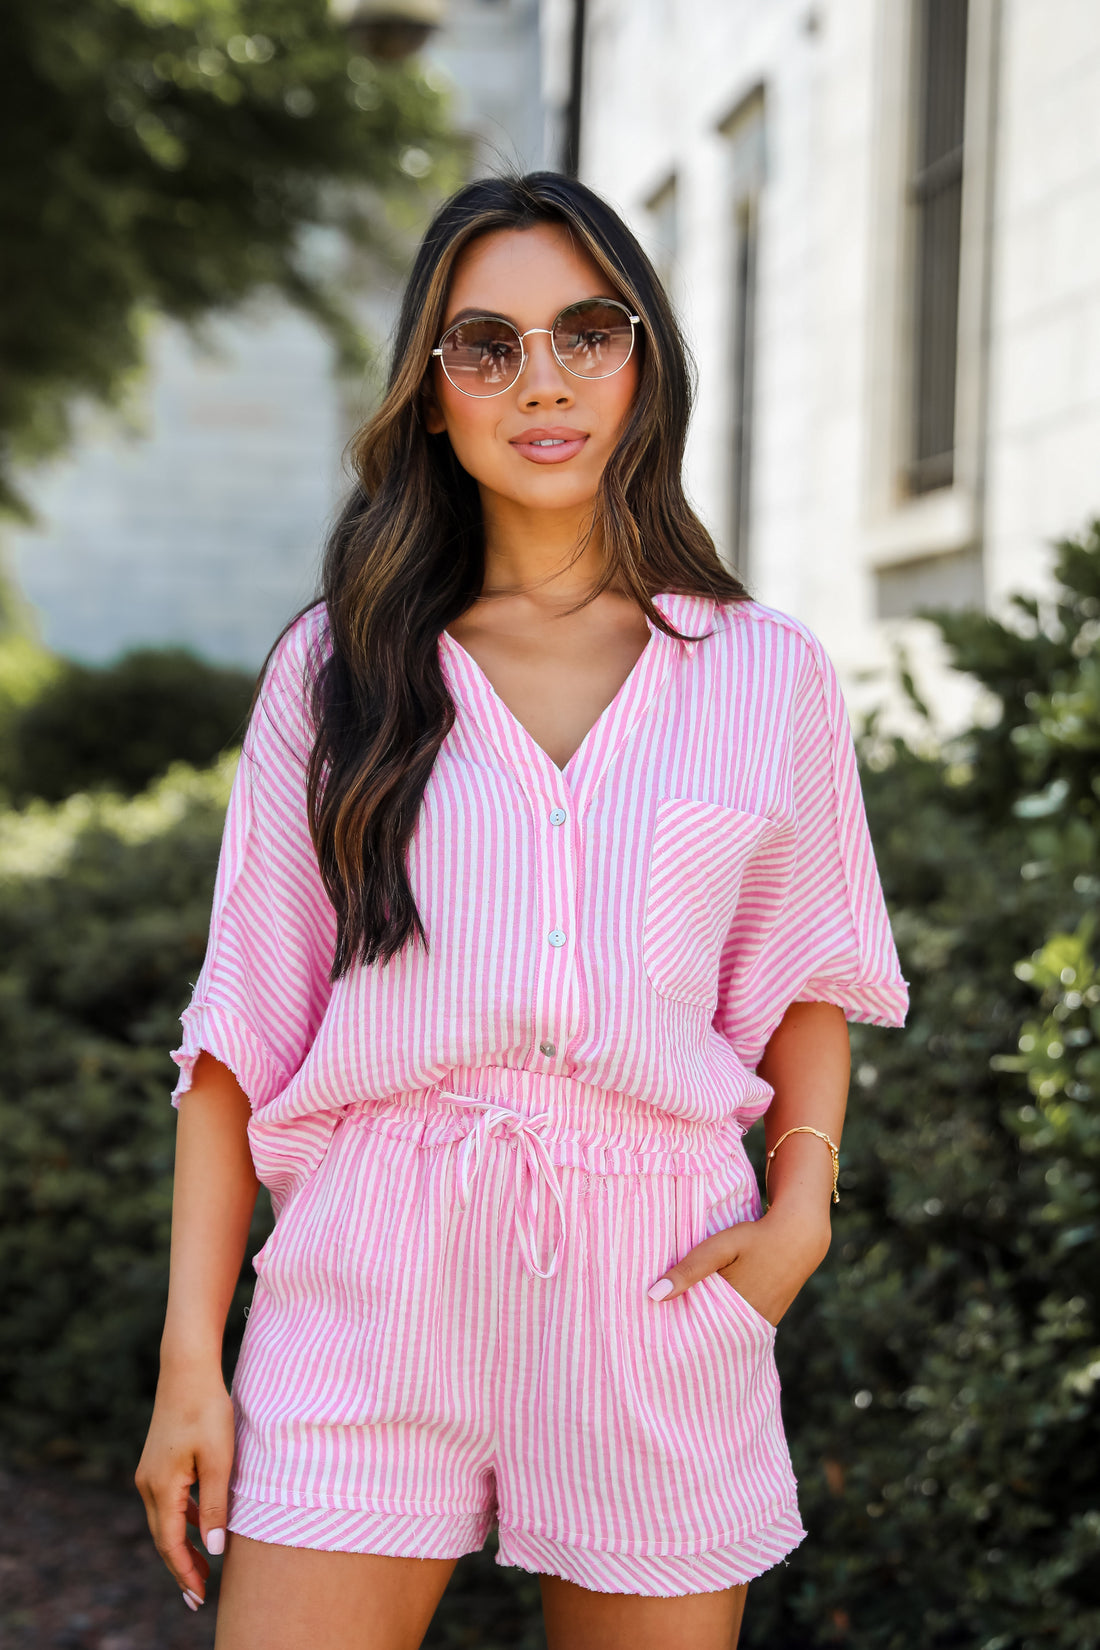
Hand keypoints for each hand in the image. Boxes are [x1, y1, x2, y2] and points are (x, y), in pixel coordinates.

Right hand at [134, 1365, 234, 1608]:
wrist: (186, 1370)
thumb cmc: (207, 1411)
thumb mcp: (218, 1460)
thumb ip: (215, 1507)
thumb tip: (214, 1551)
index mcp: (161, 1488)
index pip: (171, 1544)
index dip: (185, 1572)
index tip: (199, 1598)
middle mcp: (147, 1485)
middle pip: (163, 1538)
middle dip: (181, 1568)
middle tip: (198, 1597)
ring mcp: (149, 1473)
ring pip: (164, 1521)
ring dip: (181, 1546)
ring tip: (200, 1570)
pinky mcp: (156, 1462)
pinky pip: (167, 1503)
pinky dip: (181, 1521)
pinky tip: (198, 1527)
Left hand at [646, 1206, 831, 1325]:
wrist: (799, 1236)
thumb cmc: (755, 1239)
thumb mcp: (718, 1248)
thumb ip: (689, 1269)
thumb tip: (653, 1295)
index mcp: (735, 1313)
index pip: (698, 1337)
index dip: (678, 1338)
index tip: (657, 1338)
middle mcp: (751, 1325)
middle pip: (713, 1338)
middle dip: (691, 1337)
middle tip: (664, 1337)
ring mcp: (763, 1322)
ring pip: (728, 1333)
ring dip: (709, 1330)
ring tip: (682, 1329)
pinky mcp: (769, 1316)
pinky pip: (742, 1326)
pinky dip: (726, 1323)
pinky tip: (710, 1316)